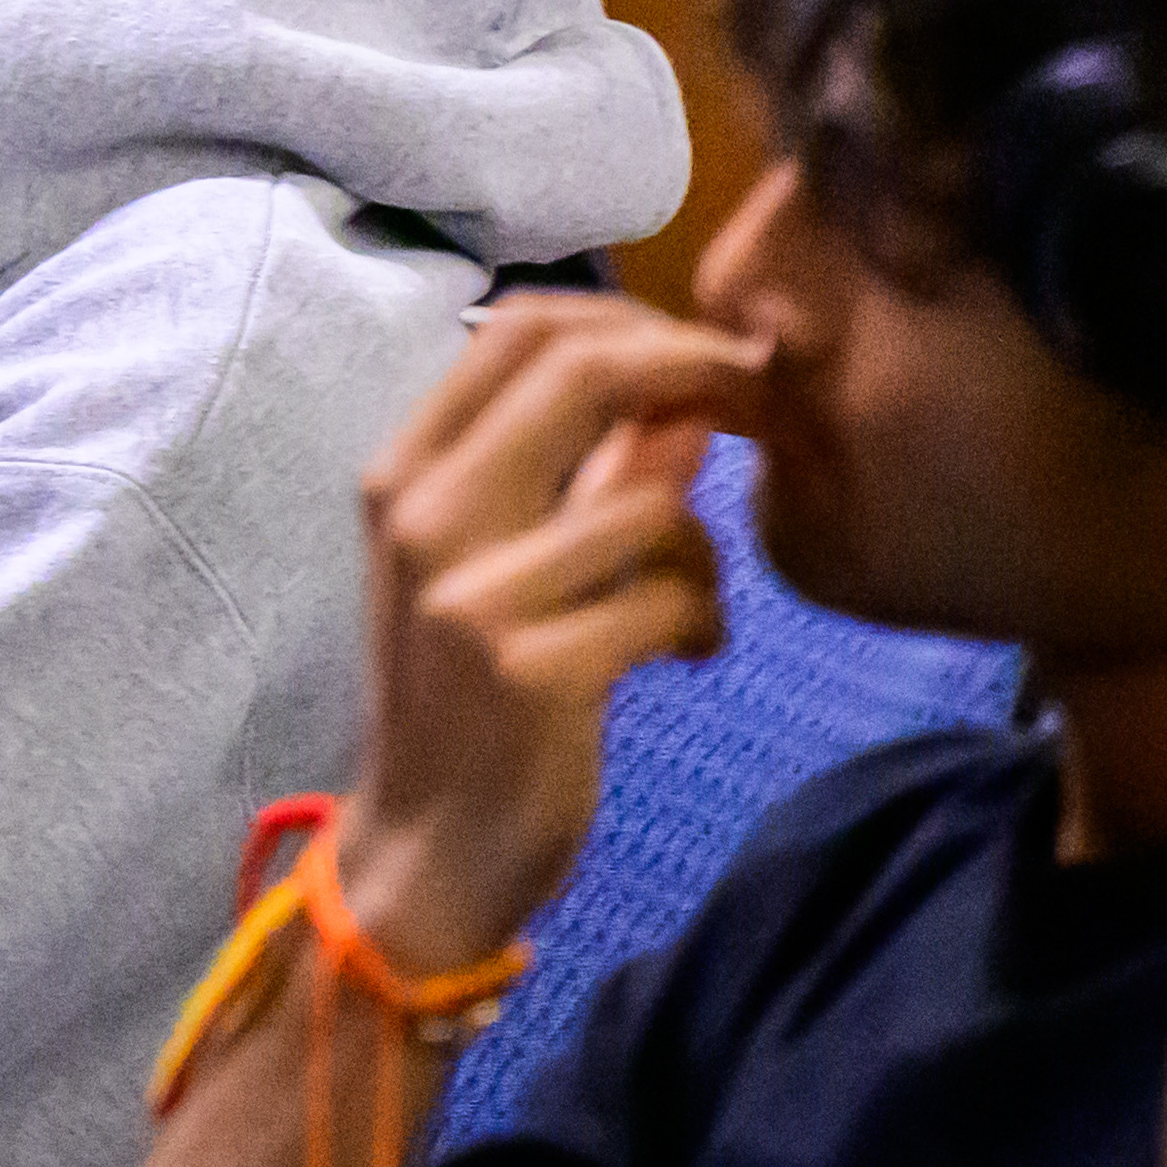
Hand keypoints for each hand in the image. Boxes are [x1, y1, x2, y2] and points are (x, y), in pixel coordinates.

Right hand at [329, 290, 762, 977]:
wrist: (426, 847)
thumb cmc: (466, 694)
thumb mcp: (498, 565)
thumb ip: (573, 477)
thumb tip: (686, 397)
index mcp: (403, 473)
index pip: (518, 329)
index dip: (633, 319)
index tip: (708, 355)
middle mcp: (424, 515)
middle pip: (584, 374)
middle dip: (698, 373)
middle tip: (762, 408)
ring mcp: (472, 594)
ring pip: (651, 501)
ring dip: (706, 551)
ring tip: (695, 602)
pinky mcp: (531, 672)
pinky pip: (670, 600)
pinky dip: (703, 622)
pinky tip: (687, 656)